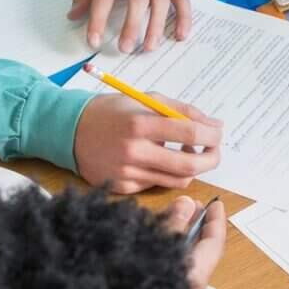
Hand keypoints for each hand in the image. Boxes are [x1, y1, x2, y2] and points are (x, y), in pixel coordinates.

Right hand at [72, 94, 221, 192]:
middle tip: (214, 151)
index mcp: (139, 124)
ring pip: (177, 180)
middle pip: (189, 165)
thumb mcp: (145, 100)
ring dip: (191, 168)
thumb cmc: (112, 112)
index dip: (211, 135)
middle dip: (211, 158)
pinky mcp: (122, 188)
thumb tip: (215, 125)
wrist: (70, 132)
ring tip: (187, 154)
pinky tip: (158, 161)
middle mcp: (133, 152)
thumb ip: (181, 111)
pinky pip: (156, 185)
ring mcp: (127, 174)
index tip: (218, 133)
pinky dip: (165, 174)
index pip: (189, 133)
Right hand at [162, 195, 228, 288]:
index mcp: (196, 274)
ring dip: (179, 237)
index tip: (216, 203)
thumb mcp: (161, 249)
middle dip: (196, 226)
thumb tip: (187, 204)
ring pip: (183, 259)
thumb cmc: (148, 287)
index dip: (215, 221)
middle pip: (200, 250)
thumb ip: (173, 226)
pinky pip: (170, 268)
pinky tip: (154, 242)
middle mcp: (189, 285)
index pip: (214, 243)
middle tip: (189, 206)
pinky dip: (166, 251)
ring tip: (170, 217)